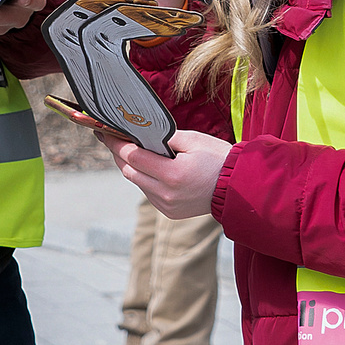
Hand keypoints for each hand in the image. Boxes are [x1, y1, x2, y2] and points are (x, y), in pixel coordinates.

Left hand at [109, 129, 228, 218]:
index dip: (116, 144)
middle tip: (112, 139)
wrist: (238, 188)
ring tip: (128, 151)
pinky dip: (144, 179)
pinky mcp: (169, 212)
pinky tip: (148, 167)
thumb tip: (140, 132)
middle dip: (119, 155)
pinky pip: (148, 193)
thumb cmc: (218, 159)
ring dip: (131, 168)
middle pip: (129, 172)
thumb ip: (164, 136)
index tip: (105, 133)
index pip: (133, 157)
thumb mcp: (193, 139)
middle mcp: (166, 194)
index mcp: (172, 175)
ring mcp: (167, 206)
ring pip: (137, 183)